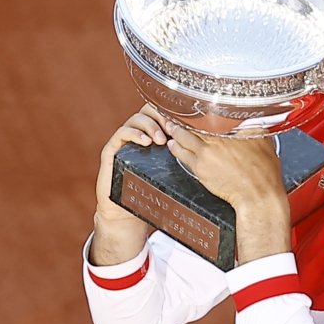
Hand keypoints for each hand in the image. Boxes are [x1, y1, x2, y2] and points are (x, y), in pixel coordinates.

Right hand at [91, 105, 170, 264]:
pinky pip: (122, 133)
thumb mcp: (171, 173)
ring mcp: (124, 140)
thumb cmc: (150, 193)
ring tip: (160, 140)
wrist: (125, 212)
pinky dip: (134, 134)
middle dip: (161, 116)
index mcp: (153, 135)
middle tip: (171, 128)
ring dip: (150, 126)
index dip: (172, 113)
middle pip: (148, 110)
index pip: (161, 113)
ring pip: (136, 119)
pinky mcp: (112, 148)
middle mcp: (138, 134)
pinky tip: (145, 141)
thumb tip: (211, 148)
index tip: (185, 121)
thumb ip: (184, 159)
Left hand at [164, 122, 291, 262]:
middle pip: (190, 127)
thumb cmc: (262, 172)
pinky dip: (176, 149)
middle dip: (180, 121)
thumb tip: (248, 121)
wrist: (257, 195)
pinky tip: (174, 146)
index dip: (195, 112)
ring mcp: (204, 157)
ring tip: (170, 129)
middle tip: (173, 116)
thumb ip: (252, 127)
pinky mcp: (200, 170)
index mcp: (228, 132)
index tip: (191, 108)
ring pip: (183, 141)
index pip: (204, 117)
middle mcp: (213, 142)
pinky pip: (183, 156)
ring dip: (175, 134)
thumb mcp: (262, 140)